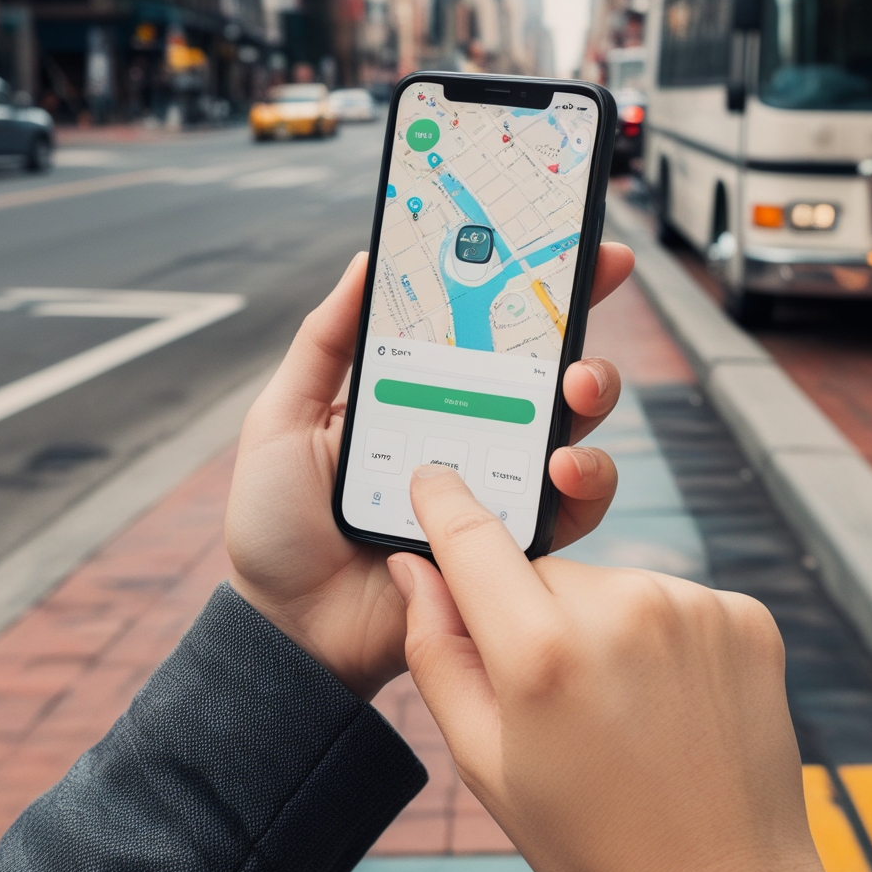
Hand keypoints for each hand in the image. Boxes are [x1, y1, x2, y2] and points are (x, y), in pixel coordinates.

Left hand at [224, 242, 634, 700]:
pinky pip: (573, 509)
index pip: (488, 330)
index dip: (536, 287)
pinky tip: (564, 470)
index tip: (576, 245)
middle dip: (582, 332)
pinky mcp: (516, 544)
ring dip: (594, 399)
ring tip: (577, 390)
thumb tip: (365, 259)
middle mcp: (473, 433)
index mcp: (425, 394)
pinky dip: (584, 484)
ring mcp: (499, 488)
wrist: (288, 627)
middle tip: (588, 310)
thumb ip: (324, 342)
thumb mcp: (283, 417)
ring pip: (575, 430)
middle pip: (547, 372)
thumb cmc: (278, 522)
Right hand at [390, 470, 829, 871]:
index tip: (431, 478)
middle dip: (533, 611)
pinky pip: (669, 597)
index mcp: (542, 653)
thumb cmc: (591, 833)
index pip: (473, 537)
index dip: (444, 502)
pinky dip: (657, 633)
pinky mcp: (742, 611)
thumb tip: (413, 566)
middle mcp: (620, 608)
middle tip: (557, 691)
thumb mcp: (485, 760)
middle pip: (543, 573)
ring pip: (608, 585)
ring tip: (623, 705)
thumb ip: (436, 651)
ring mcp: (691, 604)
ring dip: (599, 624)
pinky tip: (670, 697)